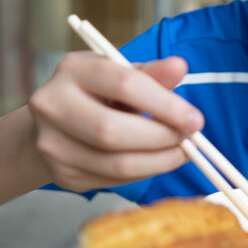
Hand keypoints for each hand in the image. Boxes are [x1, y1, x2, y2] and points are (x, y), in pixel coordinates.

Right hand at [27, 52, 204, 191]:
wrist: (56, 122)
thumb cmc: (99, 93)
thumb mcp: (122, 75)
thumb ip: (151, 74)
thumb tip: (180, 66)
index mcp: (73, 69)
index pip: (124, 85)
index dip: (165, 105)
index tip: (196, 120)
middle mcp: (52, 104)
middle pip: (112, 130)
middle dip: (160, 138)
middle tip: (189, 140)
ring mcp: (51, 143)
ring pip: (115, 163)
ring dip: (158, 161)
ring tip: (180, 153)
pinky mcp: (61, 174)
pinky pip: (112, 180)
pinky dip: (143, 173)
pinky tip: (155, 162)